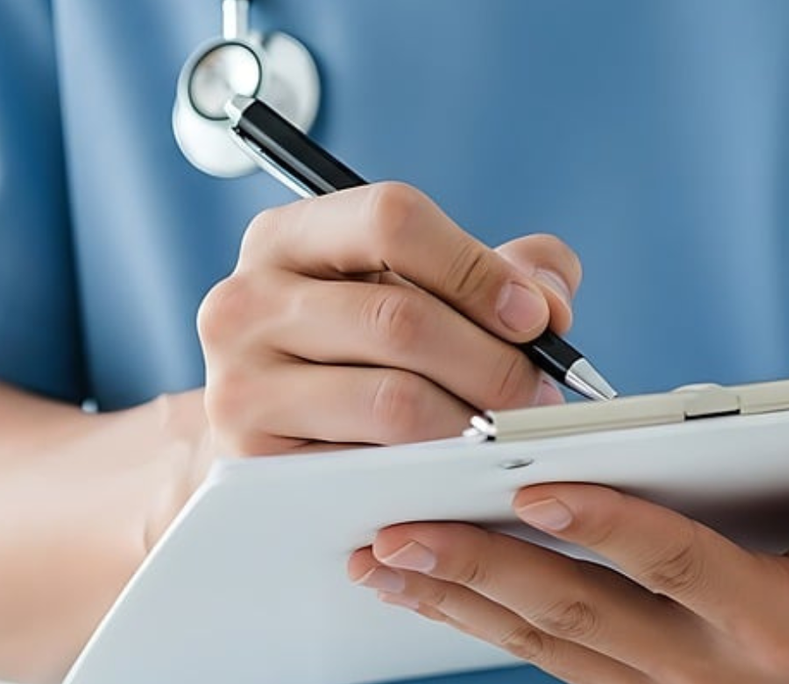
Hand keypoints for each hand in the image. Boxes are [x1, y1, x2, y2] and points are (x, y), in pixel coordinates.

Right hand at [197, 182, 579, 455]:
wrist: (262, 433)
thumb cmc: (353, 352)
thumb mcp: (409, 290)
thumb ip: (496, 272)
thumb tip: (548, 302)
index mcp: (286, 237)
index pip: (391, 219)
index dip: (477, 268)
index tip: (534, 317)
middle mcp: (245, 301)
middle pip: (401, 319)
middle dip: (493, 363)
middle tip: (542, 395)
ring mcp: (240, 383)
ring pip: (393, 400)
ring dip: (473, 424)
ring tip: (511, 435)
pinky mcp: (253, 459)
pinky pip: (370, 469)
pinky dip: (430, 474)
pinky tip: (457, 472)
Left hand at [348, 437, 788, 682]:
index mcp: (780, 621)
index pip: (677, 564)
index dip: (606, 522)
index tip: (533, 484)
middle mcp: (708, 668)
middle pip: (578, 610)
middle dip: (480, 567)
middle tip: (398, 527)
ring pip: (543, 642)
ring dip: (455, 599)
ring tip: (378, 557)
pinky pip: (542, 657)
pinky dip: (475, 621)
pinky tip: (418, 589)